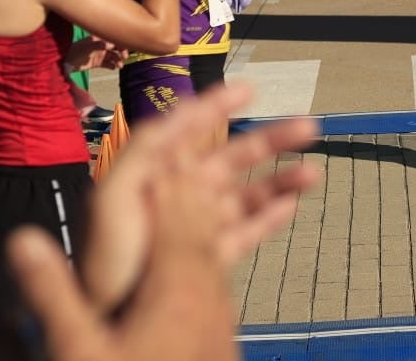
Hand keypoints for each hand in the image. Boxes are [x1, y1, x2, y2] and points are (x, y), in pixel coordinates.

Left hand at [64, 37, 122, 72]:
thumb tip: (112, 44)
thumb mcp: (87, 47)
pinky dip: (113, 66)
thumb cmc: (75, 52)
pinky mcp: (97, 63)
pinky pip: (108, 64)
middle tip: (124, 58)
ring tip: (119, 66)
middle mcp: (101, 45)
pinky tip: (114, 68)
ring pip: (114, 56)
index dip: (121, 42)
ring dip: (118, 60)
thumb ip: (99, 45)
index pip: (114, 38)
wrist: (64, 63)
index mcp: (99, 38)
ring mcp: (99, 54)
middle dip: (122, 52)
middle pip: (116, 47)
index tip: (124, 48)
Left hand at [73, 82, 320, 316]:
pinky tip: (291, 206)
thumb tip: (190, 123)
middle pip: (230, 159)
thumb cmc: (102, 265)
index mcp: (154, 176)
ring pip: (246, 195)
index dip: (216, 106)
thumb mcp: (112, 200)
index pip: (188, 131)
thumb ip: (147, 155)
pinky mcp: (206, 261)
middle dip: (270, 141)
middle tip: (308, 127)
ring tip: (313, 175)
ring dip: (280, 181)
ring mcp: (195, 229)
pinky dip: (269, 219)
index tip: (250, 90)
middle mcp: (177, 197)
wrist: (108, 325)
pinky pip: (245, 233)